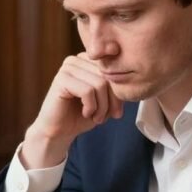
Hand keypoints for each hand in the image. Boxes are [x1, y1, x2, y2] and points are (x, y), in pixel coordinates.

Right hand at [21, 53, 123, 168]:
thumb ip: (116, 88)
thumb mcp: (105, 100)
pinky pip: (88, 91)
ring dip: (102, 107)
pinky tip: (85, 113)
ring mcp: (67, 68)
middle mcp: (76, 60)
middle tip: (106, 117)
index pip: (114, 70)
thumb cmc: (81, 115)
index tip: (116, 112)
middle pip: (108, 76)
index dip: (118, 93)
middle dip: (112, 101)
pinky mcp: (61, 80)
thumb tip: (132, 83)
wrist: (59, 132)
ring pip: (100, 84)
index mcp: (87, 61)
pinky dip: (91, 107)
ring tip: (96, 117)